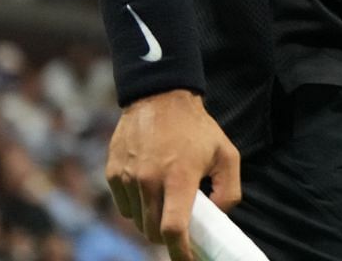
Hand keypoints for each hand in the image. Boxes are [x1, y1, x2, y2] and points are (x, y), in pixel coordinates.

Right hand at [104, 90, 241, 260]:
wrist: (160, 96)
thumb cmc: (197, 128)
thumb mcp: (226, 154)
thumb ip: (229, 190)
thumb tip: (217, 216)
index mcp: (179, 178)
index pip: (173, 230)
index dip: (180, 253)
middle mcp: (149, 180)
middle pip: (152, 231)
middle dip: (167, 235)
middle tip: (180, 221)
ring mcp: (128, 177)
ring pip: (137, 221)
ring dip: (151, 219)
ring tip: (166, 196)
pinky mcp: (112, 173)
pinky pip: (124, 206)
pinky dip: (136, 206)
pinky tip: (149, 185)